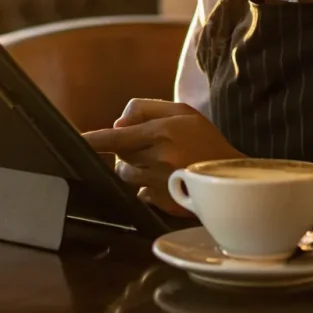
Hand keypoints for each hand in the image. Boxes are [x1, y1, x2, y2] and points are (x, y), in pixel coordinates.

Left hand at [83, 99, 242, 214]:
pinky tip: (165, 179)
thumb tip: (117, 124)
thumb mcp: (182, 111)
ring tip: (160, 163)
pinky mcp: (165, 203)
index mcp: (161, 134)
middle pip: (120, 156)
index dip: (92, 140)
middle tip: (151, 146)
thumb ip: (145, 109)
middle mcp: (158, 160)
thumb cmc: (207, 140)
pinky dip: (146, 185)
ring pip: (127, 175)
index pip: (114, 138)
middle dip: (128, 150)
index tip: (76, 141)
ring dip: (135, 168)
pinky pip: (140, 193)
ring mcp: (160, 184)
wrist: (235, 177)